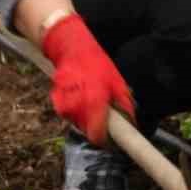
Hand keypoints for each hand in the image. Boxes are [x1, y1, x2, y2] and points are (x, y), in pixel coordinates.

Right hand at [42, 14, 133, 144]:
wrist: (71, 48)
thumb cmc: (96, 63)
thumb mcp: (117, 81)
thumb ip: (125, 103)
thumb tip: (133, 121)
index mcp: (94, 102)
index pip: (97, 136)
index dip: (106, 141)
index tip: (112, 141)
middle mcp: (77, 107)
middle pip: (88, 131)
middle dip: (97, 126)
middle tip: (105, 114)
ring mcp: (65, 105)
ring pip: (78, 123)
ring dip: (86, 118)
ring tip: (92, 101)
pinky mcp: (56, 103)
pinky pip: (69, 114)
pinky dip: (75, 110)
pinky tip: (81, 96)